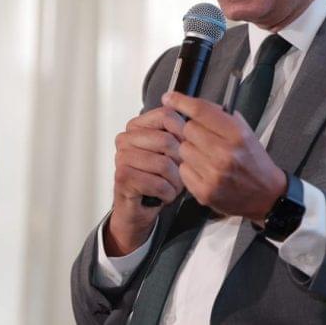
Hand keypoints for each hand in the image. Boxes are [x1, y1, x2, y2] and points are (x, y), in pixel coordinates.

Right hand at [105, 107, 185, 256]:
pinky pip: (158, 183)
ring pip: (164, 164)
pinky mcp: (123, 177)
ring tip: (170, 185)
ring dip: (175, 181)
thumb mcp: (173, 152)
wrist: (138, 209)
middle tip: (177, 174)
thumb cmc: (157, 179)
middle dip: (180, 163)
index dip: (184, 133)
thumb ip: (181, 133)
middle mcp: (126, 138)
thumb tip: (203, 116)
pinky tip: (162, 195)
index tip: (185, 148)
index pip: (166, 116)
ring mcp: (122, 157)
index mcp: (137, 126)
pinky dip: (167, 193)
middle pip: (167, 141)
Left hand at [162, 91, 286, 223]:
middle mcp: (225, 154)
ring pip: (183, 150)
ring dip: (191, 150)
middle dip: (193, 131)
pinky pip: (183, 170)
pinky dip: (191, 169)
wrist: (266, 194)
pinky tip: (205, 171)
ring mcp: (214, 175)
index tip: (170, 97)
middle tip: (205, 138)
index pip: (201, 111)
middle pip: (188, 129)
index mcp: (237, 135)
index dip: (181, 101)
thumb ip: (221, 117)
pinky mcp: (205, 192)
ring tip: (207, 157)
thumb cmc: (254, 161)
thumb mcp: (246, 132)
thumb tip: (190, 105)